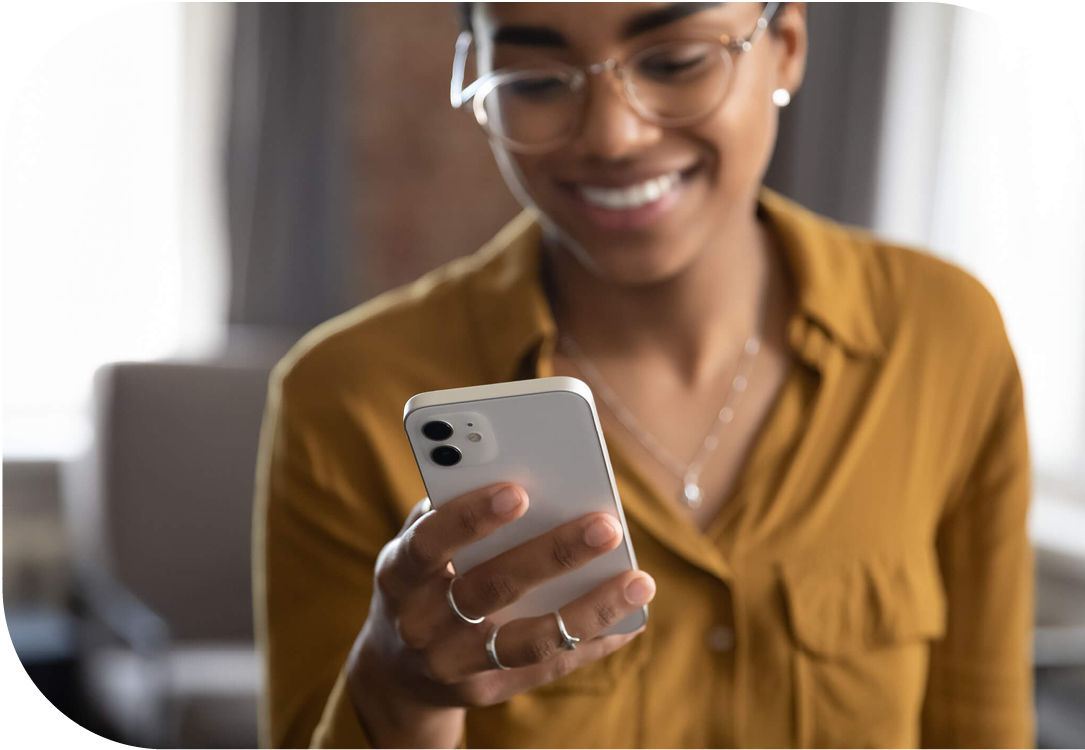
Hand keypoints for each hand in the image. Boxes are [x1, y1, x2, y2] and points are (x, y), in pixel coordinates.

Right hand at [345, 482, 654, 748]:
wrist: (396, 669)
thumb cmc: (423, 578)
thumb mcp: (418, 544)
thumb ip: (452, 508)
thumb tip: (525, 473)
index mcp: (398, 574)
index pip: (430, 543)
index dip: (471, 518)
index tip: (520, 490)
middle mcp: (419, 624)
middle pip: (491, 588)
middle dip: (552, 554)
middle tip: (606, 525)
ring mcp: (451, 664)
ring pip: (526, 641)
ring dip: (588, 610)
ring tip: (639, 581)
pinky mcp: (484, 691)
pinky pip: (545, 667)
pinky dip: (590, 642)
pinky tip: (630, 618)